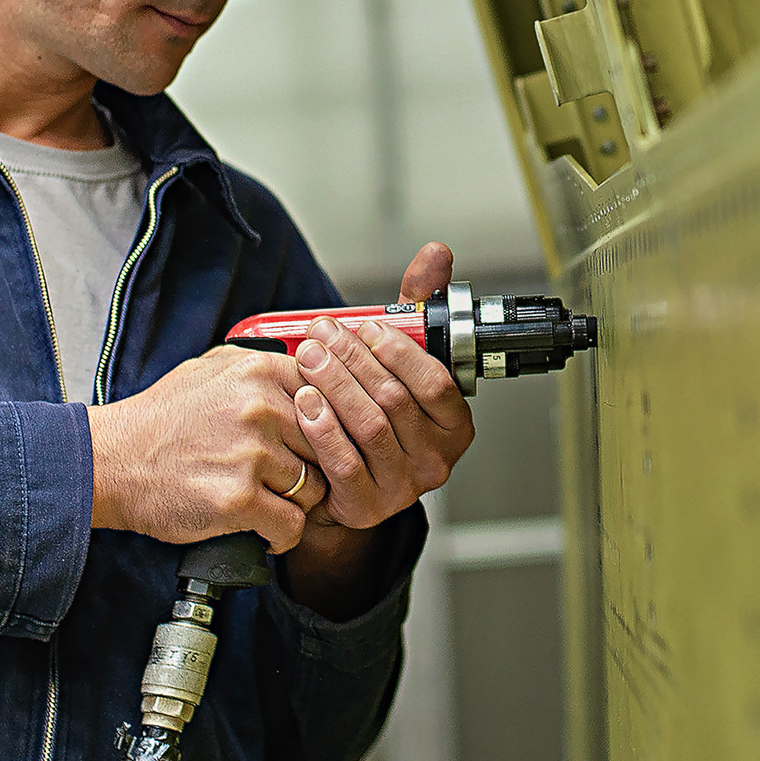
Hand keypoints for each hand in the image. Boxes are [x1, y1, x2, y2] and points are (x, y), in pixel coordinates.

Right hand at [88, 345, 327, 552]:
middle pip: (326, 444)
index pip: (328, 396)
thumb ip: (259, 365)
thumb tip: (306, 368)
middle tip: (290, 479)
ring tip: (271, 503)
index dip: (326, 426)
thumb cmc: (162, 418)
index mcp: (258, 371)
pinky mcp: (238, 499)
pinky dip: (281, 535)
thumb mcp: (209, 368)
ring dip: (296, 502)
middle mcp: (260, 408)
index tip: (315, 444)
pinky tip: (264, 531)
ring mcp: (251, 454)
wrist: (112, 461)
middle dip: (312, 466)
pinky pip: (291, 525)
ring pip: (313, 487)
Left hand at [290, 242, 474, 532]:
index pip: (434, 383)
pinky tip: (304, 402)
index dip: (398, 352)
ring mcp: (403, 486)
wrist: (349, 476)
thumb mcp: (402, 357)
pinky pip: (344, 464)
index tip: (364, 326)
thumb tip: (437, 255)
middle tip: (321, 334)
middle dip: (353, 360)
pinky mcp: (366, 505)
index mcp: (455, 423)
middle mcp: (436, 459)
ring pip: (368, 427)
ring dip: (334, 387)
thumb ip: (419, 307)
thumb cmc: (380, 408)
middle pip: (394, 401)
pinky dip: (322, 429)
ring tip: (308, 357)